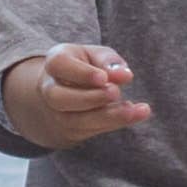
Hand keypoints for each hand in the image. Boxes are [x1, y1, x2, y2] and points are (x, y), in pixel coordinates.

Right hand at [6, 43, 152, 151]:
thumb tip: (124, 75)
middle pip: (59, 98)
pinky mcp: (71, 131)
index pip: (59, 65)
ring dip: (107, 116)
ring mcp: (58, 113)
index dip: (81, 73)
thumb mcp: (96, 55)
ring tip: (132, 109)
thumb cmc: (85, 66)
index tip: (104, 77)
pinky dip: (116, 122)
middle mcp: (50, 89)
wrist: (67, 91)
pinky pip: (92, 130)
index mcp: (55, 63)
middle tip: (116, 92)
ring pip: (76, 120)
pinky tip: (136, 113)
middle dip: (89, 98)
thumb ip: (108, 61)